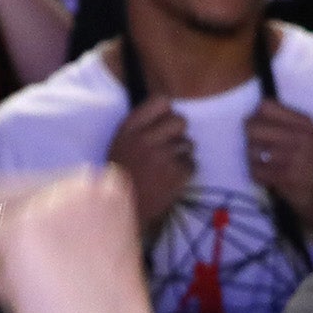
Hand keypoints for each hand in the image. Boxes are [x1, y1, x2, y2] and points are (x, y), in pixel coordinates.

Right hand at [106, 95, 194, 228]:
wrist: (125, 211)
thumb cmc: (122, 177)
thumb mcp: (120, 145)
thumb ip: (140, 127)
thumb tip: (168, 110)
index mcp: (129, 129)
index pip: (161, 101)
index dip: (167, 112)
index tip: (164, 123)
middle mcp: (145, 138)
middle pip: (180, 121)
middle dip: (178, 134)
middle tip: (169, 148)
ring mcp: (162, 155)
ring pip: (188, 144)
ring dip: (181, 155)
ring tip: (166, 169)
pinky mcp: (176, 173)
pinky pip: (192, 164)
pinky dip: (185, 173)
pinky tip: (170, 180)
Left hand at [247, 100, 312, 242]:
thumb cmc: (311, 166)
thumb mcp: (308, 138)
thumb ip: (285, 125)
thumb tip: (249, 117)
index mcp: (305, 123)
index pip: (265, 107)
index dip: (256, 117)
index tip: (259, 129)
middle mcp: (300, 137)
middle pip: (253, 127)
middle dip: (249, 139)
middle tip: (257, 149)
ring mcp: (294, 157)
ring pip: (251, 150)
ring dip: (253, 160)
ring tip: (265, 165)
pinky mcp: (286, 177)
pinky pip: (255, 170)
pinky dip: (257, 175)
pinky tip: (267, 177)